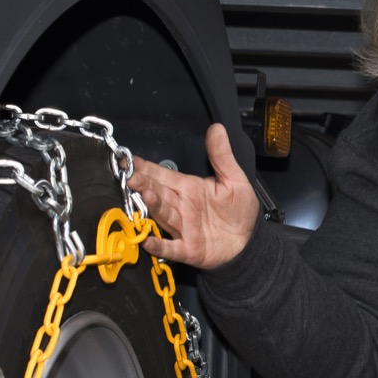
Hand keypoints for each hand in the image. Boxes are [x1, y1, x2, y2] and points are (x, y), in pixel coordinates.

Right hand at [127, 123, 258, 268]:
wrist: (248, 241)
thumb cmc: (239, 210)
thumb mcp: (234, 180)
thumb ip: (222, 156)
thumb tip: (217, 128)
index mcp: (189, 188)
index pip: (163, 174)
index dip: (145, 167)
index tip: (129, 160)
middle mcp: (181, 206)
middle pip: (158, 192)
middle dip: (143, 183)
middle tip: (131, 176)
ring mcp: (182, 228)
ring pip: (163, 214)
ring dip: (153, 206)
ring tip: (144, 195)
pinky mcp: (188, 249)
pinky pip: (171, 247)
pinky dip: (160, 245)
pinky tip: (148, 241)